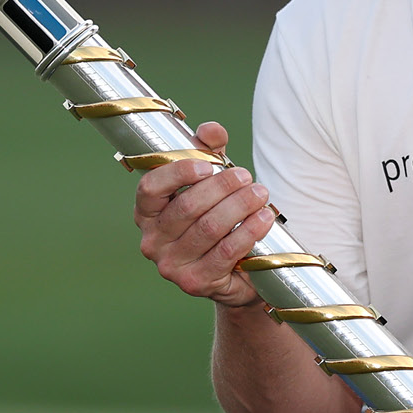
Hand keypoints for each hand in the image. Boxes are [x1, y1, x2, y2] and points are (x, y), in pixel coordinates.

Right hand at [134, 121, 274, 308]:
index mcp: (148, 213)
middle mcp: (152, 241)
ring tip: (261, 194)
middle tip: (247, 177)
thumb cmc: (218, 219)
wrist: (235, 273)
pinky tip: (265, 218)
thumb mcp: (212, 183)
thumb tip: (210, 130)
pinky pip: (225, 252)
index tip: (208, 164)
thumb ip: (209, 153)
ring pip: (209, 228)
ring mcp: (171, 265)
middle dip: (222, 188)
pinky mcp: (196, 282)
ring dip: (239, 207)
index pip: (149, 189)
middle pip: (187, 207)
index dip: (177, 173)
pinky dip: (249, 232)